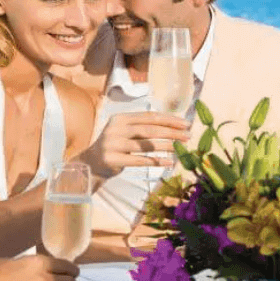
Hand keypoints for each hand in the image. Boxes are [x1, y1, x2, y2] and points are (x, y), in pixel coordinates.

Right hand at [76, 112, 190, 179]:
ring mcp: (113, 144)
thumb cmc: (115, 147)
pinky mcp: (113, 159)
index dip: (169, 119)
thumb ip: (142, 127)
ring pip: (145, 144)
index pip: (149, 116)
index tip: (185, 123)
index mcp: (121, 118)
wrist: (91, 164)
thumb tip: (173, 127)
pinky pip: (140, 160)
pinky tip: (168, 162)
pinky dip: (156, 161)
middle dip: (171, 132)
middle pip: (149, 129)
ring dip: (166, 146)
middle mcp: (116, 129)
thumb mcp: (125, 132)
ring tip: (181, 148)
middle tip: (187, 136)